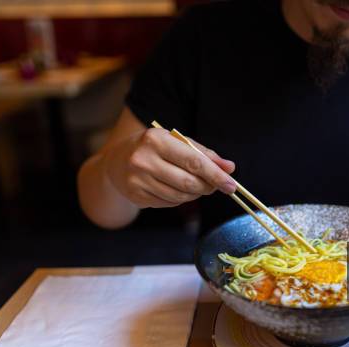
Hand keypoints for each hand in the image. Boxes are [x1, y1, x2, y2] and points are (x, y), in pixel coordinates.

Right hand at [103, 127, 235, 207]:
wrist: (117, 161)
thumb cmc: (155, 149)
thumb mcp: (177, 143)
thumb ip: (204, 154)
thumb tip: (230, 168)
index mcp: (156, 140)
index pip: (194, 162)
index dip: (216, 175)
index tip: (232, 185)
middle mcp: (144, 160)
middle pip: (188, 183)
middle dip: (208, 187)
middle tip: (215, 186)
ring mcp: (137, 180)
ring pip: (180, 196)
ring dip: (195, 194)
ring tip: (194, 185)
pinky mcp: (136, 196)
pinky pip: (169, 203)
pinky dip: (179, 199)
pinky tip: (174, 188)